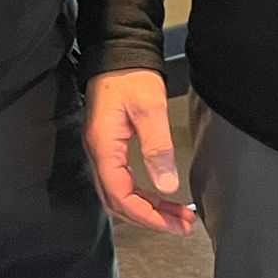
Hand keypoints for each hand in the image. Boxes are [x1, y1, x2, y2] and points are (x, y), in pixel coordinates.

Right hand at [83, 68, 195, 236]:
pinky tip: (159, 197)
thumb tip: (167, 185)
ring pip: (118, 193)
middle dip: (148, 218)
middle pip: (117, 201)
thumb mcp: (150, 109)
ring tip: (175, 215)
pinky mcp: (109, 145)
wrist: (118, 52)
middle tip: (179, 225)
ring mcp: (101, 149)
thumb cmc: (131, 75)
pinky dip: (141, 195)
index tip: (172, 224)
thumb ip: (158, 148)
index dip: (146, 215)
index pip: (120, 195)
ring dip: (146, 208)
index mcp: (103, 145)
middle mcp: (97, 151)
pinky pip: (121, 180)